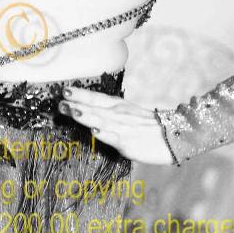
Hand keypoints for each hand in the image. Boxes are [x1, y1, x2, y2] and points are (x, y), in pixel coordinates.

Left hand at [58, 86, 173, 164]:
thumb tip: (85, 110)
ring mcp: (124, 128)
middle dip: (76, 104)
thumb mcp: (127, 113)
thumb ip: (107, 112)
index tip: (64, 90)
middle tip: (60, 102)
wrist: (174, 136)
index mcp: (118, 106)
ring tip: (72, 111)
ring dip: (86, 115)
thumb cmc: (147, 126)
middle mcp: (119, 114)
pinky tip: (94, 131)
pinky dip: (105, 134)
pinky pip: (116, 137)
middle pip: (95, 108)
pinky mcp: (129, 143)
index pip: (96, 97)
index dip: (80, 94)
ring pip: (102, 120)